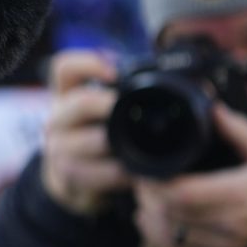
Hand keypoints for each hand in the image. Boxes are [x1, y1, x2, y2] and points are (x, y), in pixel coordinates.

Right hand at [40, 50, 131, 216]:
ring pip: (96, 140)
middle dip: (115, 107)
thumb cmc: (99, 140)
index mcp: (66, 96)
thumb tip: (188, 83)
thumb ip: (125, 96)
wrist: (73, 183)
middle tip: (138, 114)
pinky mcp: (68, 176)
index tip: (114, 73)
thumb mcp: (102, 114)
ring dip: (126, 146)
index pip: (65, 68)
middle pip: (81, 102)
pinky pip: (105, 171)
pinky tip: (135, 172)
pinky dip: (127, 172)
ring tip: (144, 149)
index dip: (89, 64)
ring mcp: (59, 148)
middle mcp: (57, 118)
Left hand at [134, 102, 246, 246]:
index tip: (145, 171)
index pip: (183, 195)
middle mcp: (236, 224)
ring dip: (149, 215)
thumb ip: (235, 130)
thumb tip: (212, 108)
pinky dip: (154, 235)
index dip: (156, 184)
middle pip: (171, 214)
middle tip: (140, 182)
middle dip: (149, 196)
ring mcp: (227, 246)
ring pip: (170, 233)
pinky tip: (149, 217)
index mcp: (243, 193)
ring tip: (145, 197)